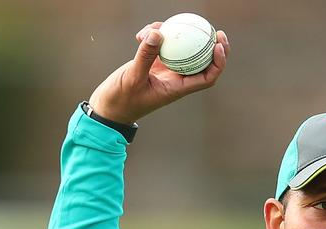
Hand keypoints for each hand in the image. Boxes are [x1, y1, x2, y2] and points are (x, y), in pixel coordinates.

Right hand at [87, 21, 229, 125]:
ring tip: (164, 24)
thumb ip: (145, 56)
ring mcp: (164, 70)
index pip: (206, 77)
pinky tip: (142, 32)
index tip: (217, 46)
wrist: (108, 107)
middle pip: (200, 62)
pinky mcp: (152, 62)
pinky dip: (154, 35)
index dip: (217, 63)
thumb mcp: (132, 78)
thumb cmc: (122, 100)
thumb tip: (158, 32)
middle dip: (211, 47)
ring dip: (175, 35)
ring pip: (179, 49)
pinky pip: (160, 45)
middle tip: (214, 30)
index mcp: (177, 88)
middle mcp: (175, 79)